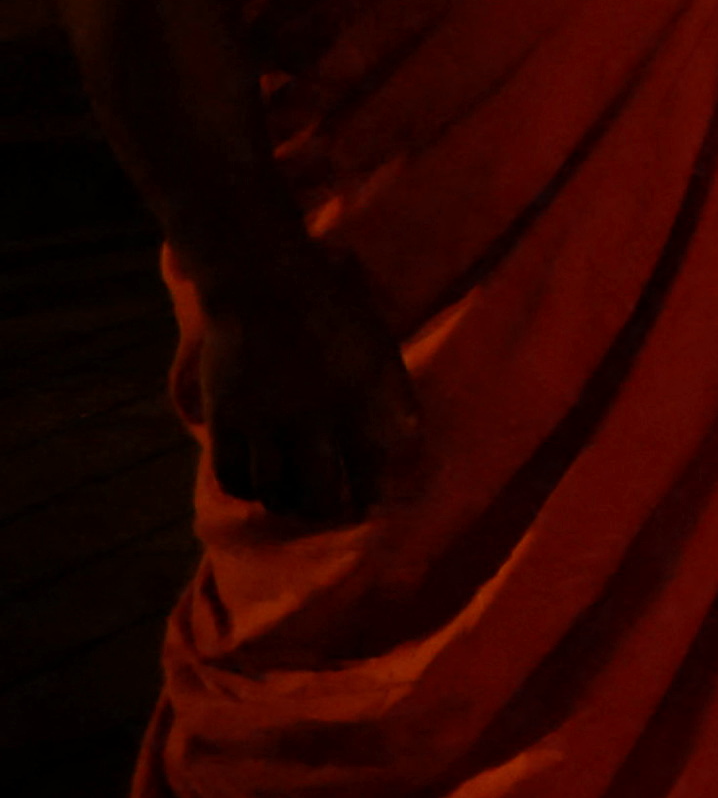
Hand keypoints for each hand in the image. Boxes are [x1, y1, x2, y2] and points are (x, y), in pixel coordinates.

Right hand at [193, 238, 425, 526]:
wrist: (265, 284)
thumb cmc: (332, 310)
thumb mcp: (379, 346)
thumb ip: (395, 393)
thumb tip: (412, 436)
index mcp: (354, 402)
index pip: (366, 468)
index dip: (367, 495)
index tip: (367, 507)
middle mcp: (310, 420)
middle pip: (319, 492)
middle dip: (327, 511)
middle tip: (328, 513)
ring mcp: (264, 422)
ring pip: (274, 490)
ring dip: (285, 505)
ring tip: (292, 505)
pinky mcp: (226, 418)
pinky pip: (231, 474)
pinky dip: (244, 489)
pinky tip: (255, 487)